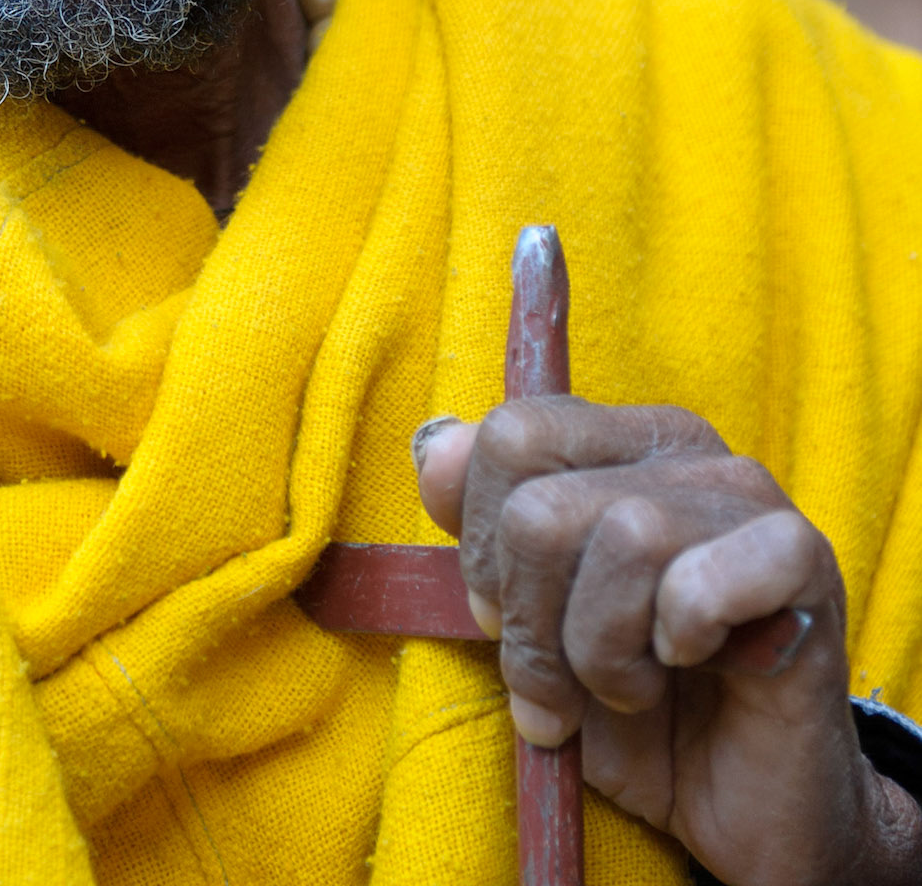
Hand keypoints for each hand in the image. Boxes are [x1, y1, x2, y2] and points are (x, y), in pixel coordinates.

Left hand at [413, 400, 921, 885]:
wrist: (738, 805)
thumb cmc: (631, 702)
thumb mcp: (529, 616)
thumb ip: (478, 527)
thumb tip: (438, 450)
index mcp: (614, 439)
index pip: (508, 438)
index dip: (481, 548)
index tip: (507, 617)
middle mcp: (682, 448)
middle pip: (543, 506)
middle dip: (533, 621)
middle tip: (566, 678)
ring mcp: (748, 497)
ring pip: (623, 539)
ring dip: (603, 653)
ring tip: (633, 686)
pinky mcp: (805, 561)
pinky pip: (704, 583)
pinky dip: (678, 644)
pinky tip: (694, 667)